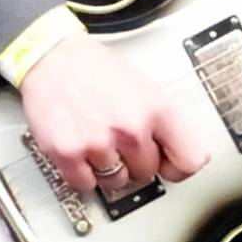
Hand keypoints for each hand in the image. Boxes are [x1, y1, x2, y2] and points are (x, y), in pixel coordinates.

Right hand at [20, 32, 210, 193]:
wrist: (51, 56)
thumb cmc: (94, 67)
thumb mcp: (143, 85)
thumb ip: (161, 119)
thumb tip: (174, 148)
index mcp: (156, 107)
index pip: (190, 160)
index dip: (178, 166)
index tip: (170, 165)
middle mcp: (131, 127)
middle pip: (148, 173)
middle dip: (136, 161)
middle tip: (122, 141)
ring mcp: (100, 143)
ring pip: (117, 182)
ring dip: (109, 168)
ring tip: (100, 139)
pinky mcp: (69, 155)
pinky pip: (86, 185)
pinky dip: (83, 173)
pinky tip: (82, 149)